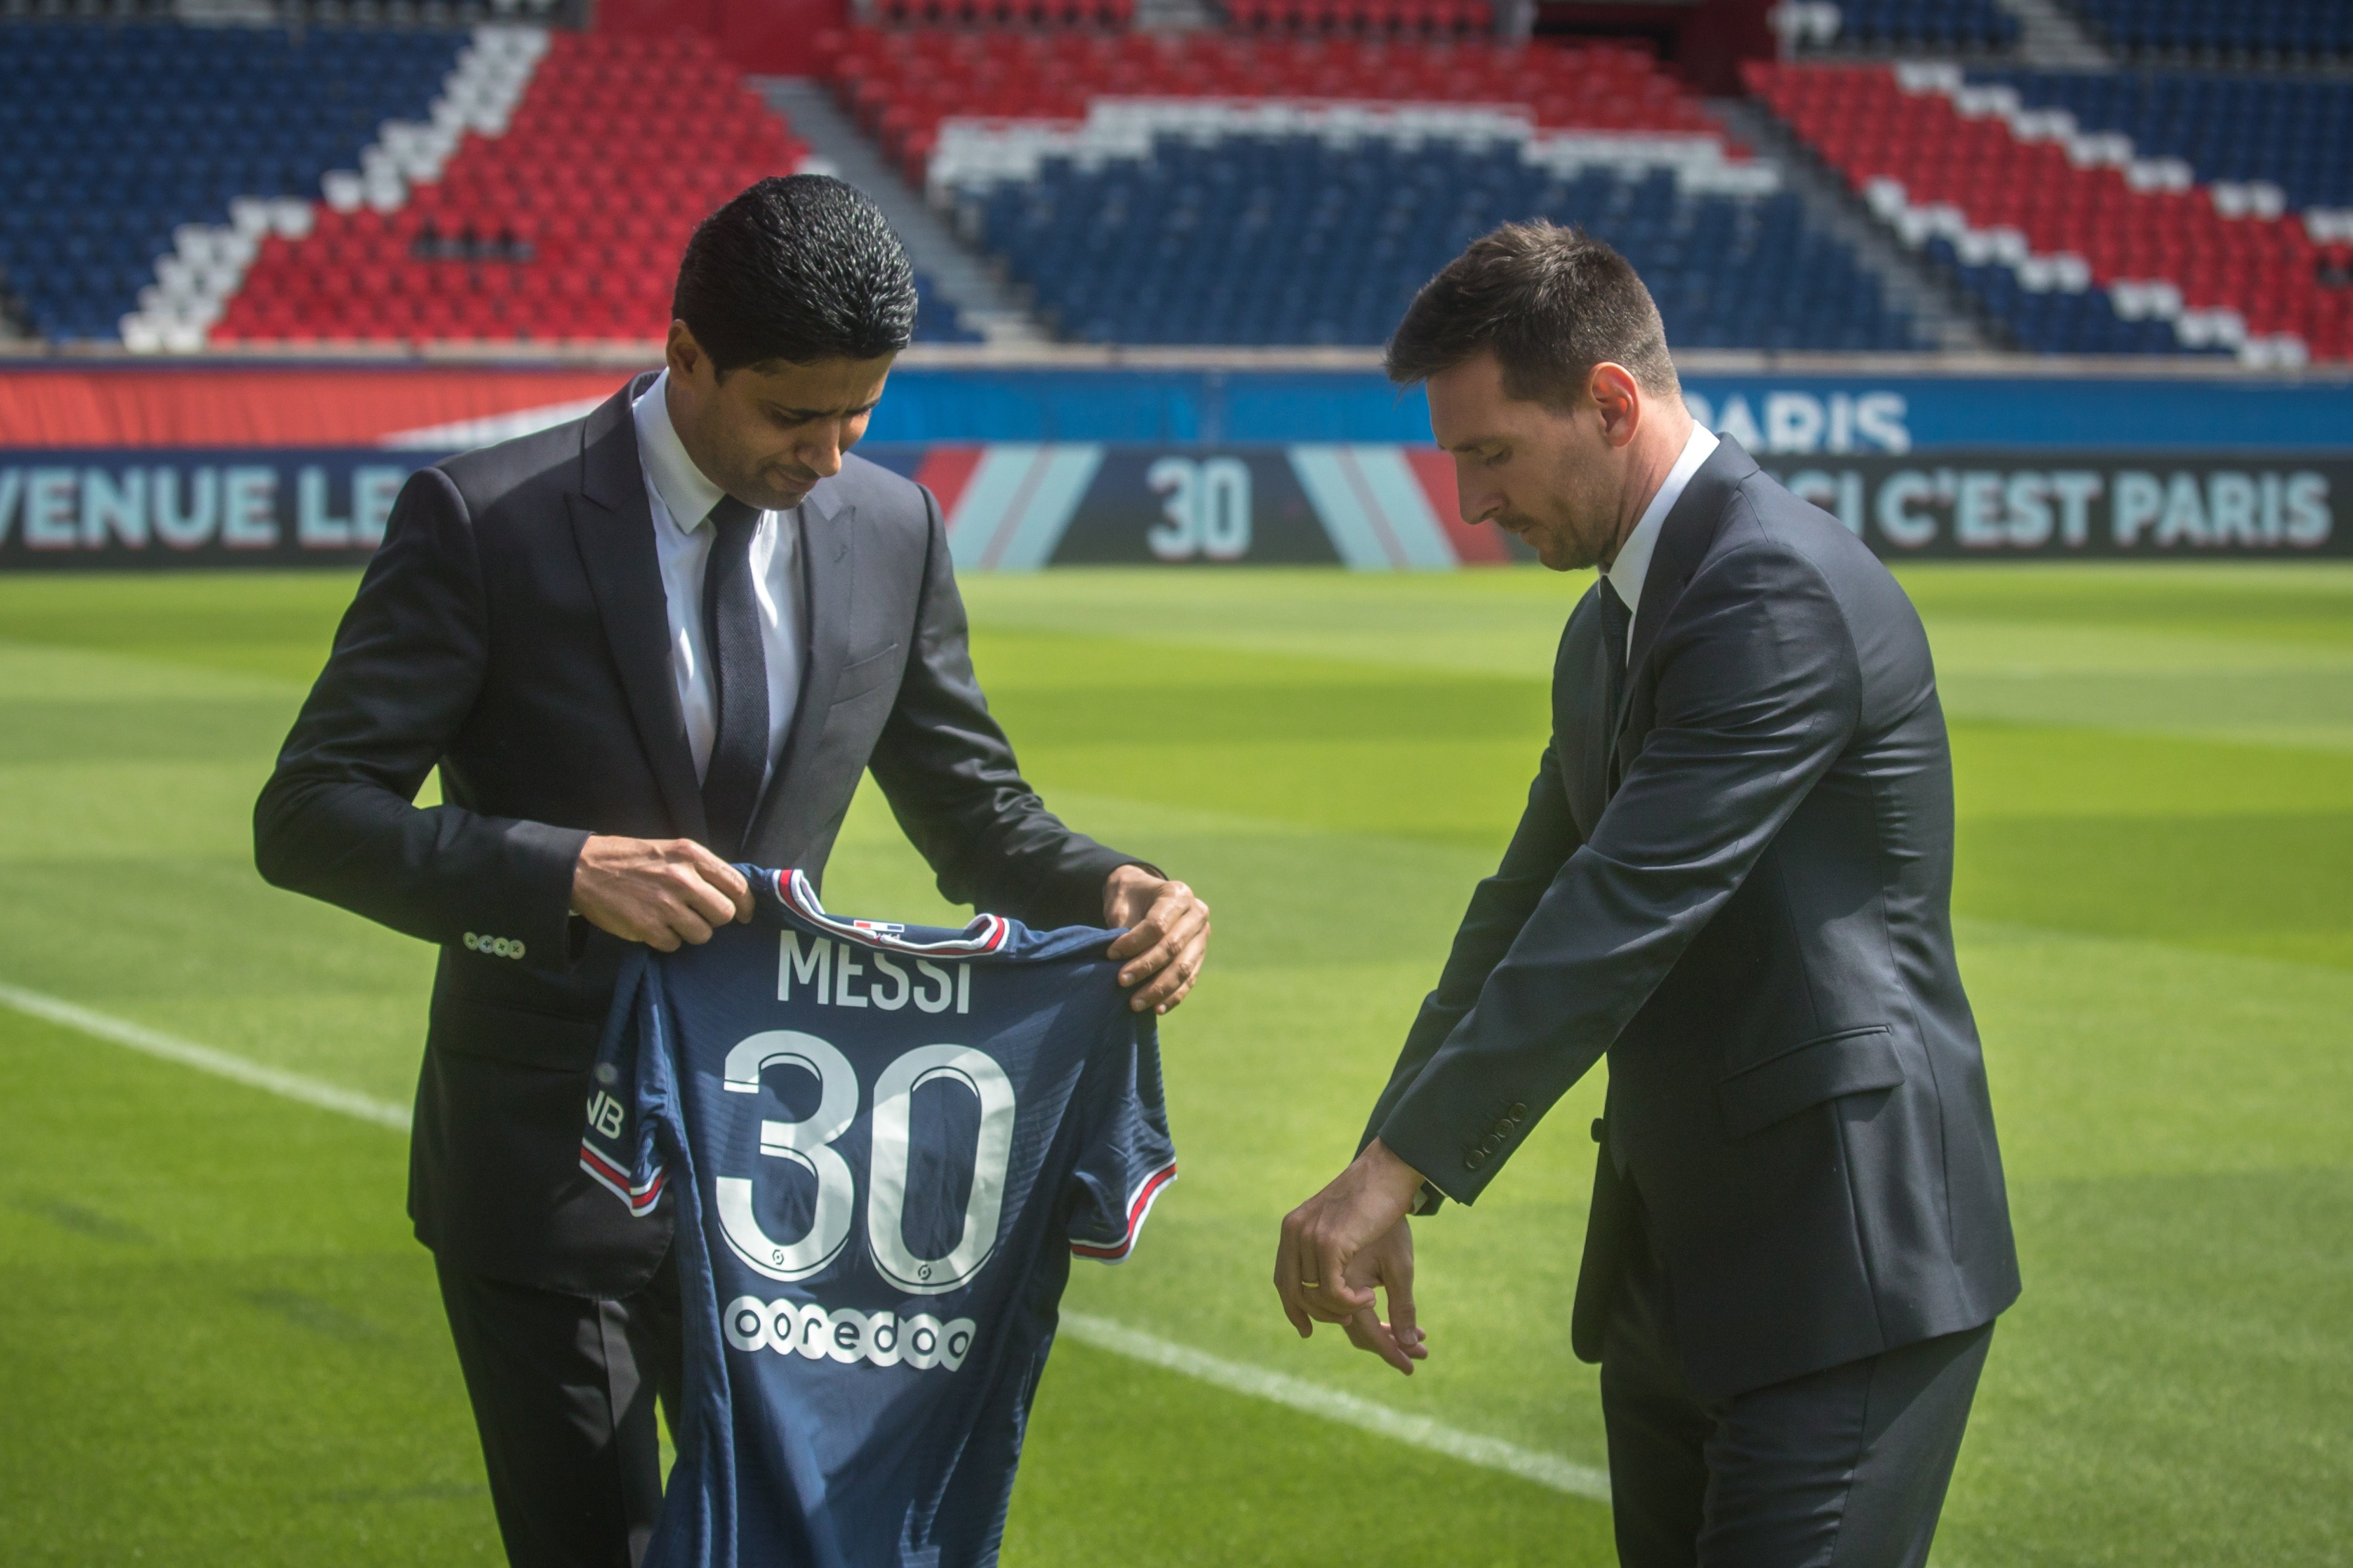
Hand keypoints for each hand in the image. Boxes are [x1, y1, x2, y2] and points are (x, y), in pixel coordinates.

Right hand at [571, 835, 752, 951]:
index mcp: (691, 855)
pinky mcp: (648, 927)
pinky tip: (654, 925)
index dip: (746, 904)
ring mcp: (665, 904)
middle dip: (714, 919)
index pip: (737, 885)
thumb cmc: (630, 859)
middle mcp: (683, 879)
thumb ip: (701, 868)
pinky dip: (667, 939)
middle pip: (724, 914)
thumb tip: (730, 892)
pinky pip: (674, 945)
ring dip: (691, 932)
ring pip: (702, 934)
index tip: (745, 914)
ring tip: (672, 919)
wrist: (584, 869)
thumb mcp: (671, 849)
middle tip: (698, 915)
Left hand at [1102, 864, 1209, 1014]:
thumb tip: (1120, 961)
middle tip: (1121, 981)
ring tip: (1135, 1003)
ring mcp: (1201, 937)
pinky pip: (1189, 980)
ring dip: (1158, 988)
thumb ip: (1123, 927)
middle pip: (1172, 947)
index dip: (1134, 943)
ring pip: (1183, 968)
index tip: (1111, 955)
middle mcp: (1197, 914)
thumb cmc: (1128, 897)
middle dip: (1145, 967)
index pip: (1158, 925)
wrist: (1141, 895)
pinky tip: (1156, 1009)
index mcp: (1178, 894)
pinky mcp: (1199, 956)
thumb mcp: (1121, 901)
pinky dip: (1173, 996)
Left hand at [1275, 1139, 1429, 1374]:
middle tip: (1347, 1321)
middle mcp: (1294, 1232)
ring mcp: (1308, 1236)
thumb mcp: (1349, 1238)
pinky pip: (1331, 1291)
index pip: (1283, 1280)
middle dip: (1320, 1316)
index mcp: (1294, 1229)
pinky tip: (1369, 1296)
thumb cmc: (1376, 1204)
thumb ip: (1329, 1263)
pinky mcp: (1329, 1242)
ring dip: (1341, 1310)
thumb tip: (1329, 1298)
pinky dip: (1349, 1302)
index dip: (1293, 1309)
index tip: (1306, 1330)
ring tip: (1367, 1301)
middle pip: (1293, 1294)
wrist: (1390, 1172)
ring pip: (1314, 1297)